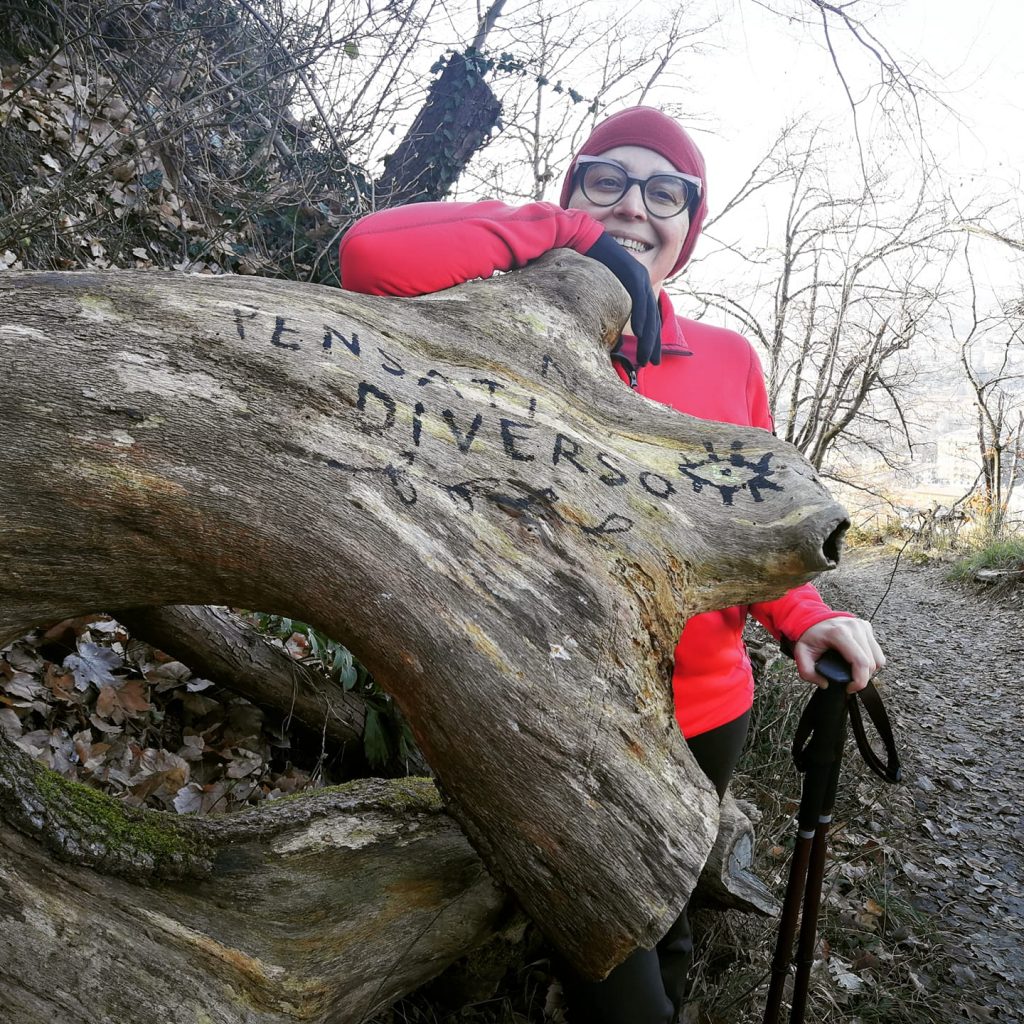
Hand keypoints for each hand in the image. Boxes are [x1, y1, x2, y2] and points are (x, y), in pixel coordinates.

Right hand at [583, 232, 661, 365]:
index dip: (649, 339)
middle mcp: (641, 284)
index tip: (648, 358)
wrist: (582, 240)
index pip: (646, 318)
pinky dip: (640, 317)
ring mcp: (640, 277)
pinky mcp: (634, 273)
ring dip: (649, 337)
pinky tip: (640, 334)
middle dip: (653, 343)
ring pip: (649, 313)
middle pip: (652, 319)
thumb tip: (601, 332)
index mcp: (634, 289)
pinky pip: (640, 299)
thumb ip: (605, 308)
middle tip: (652, 363)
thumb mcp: (597, 292)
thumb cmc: (585, 266)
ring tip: (646, 356)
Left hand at [792, 617, 884, 693]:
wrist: (812, 619)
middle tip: (848, 681)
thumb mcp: (801, 654)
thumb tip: (825, 683)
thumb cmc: (809, 637)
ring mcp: (862, 626)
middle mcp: (854, 627)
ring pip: (878, 659)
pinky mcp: (867, 627)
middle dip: (862, 678)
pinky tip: (856, 661)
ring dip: (868, 671)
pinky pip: (877, 652)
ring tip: (852, 671)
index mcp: (839, 633)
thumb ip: (807, 672)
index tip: (849, 688)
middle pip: (871, 663)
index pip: (860, 661)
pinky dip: (870, 661)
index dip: (859, 681)